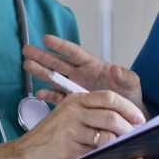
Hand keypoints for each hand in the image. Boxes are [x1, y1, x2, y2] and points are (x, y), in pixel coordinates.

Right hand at [12, 90, 144, 158]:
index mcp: (75, 99)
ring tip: (126, 148)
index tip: (139, 118)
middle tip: (137, 136)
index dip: (127, 107)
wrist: (24, 155)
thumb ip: (90, 113)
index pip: (108, 97)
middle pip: (111, 116)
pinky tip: (111, 158)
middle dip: (128, 127)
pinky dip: (106, 156)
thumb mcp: (67, 116)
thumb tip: (122, 119)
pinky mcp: (69, 149)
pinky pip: (96, 153)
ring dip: (120, 144)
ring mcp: (70, 130)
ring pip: (106, 136)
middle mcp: (73, 111)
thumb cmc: (50, 137)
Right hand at [22, 35, 143, 110]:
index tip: (47, 39)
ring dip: (41, 71)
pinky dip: (49, 95)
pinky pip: (58, 97)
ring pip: (55, 77)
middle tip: (27, 50)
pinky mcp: (74, 102)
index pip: (74, 53)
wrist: (128, 119)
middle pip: (59, 63)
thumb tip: (116, 69)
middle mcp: (82, 75)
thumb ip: (125, 76)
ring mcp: (76, 88)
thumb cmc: (130, 98)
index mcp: (93, 66)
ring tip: (27, 65)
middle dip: (43, 56)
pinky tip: (39, 93)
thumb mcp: (132, 85)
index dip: (61, 46)